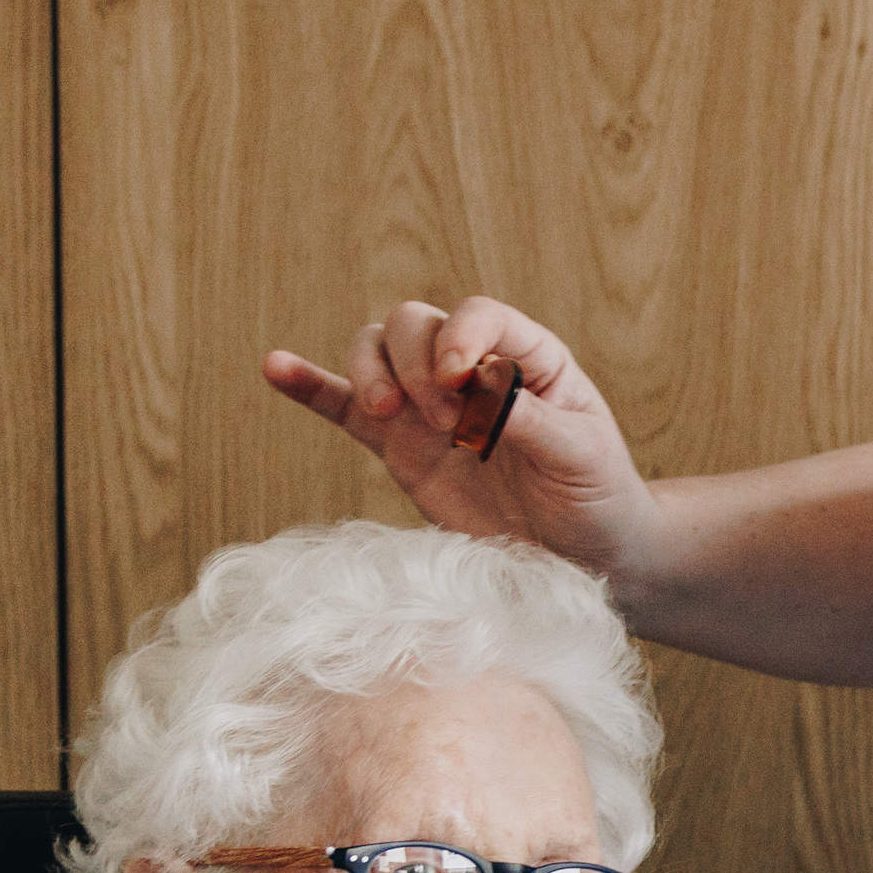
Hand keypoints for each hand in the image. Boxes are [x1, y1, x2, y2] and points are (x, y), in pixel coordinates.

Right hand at [263, 296, 658, 584]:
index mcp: (526, 358)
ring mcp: (429, 408)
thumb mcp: (579, 457)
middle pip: (414, 325)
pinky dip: (311, 386)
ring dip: (371, 373)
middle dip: (416, 365)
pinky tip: (276, 367)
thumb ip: (531, 420)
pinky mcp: (400, 447)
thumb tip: (479, 390)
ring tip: (389, 416)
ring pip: (376, 353)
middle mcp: (471, 371)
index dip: (459, 337)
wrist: (585, 556)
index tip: (461, 382)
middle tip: (447, 426)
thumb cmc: (597, 497)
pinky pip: (344, 408)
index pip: (477, 315)